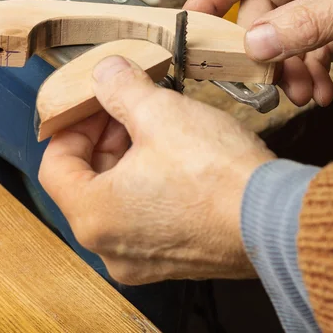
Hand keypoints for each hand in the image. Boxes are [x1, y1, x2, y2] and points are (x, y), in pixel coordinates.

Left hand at [39, 55, 275, 284]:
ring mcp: (144, 258)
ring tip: (158, 126)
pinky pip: (146, 215)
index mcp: (95, 216)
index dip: (72, 124)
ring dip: (129, 158)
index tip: (93, 104)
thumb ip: (120, 88)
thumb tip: (105, 73)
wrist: (276, 218)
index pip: (56, 164)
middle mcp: (111, 248)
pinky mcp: (175, 257)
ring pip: (119, 197)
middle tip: (128, 108)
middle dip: (104, 137)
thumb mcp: (161, 112)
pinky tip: (178, 156)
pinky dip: (151, 183)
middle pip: (87, 181)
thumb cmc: (219, 175)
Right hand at [185, 0, 332, 106]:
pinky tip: (322, 89)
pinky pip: (314, 43)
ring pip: (289, 30)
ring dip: (292, 63)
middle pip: (267, 6)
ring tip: (303, 92)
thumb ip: (305, 24)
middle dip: (267, 47)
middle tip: (266, 79)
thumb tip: (255, 44)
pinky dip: (314, 67)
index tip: (190, 19)